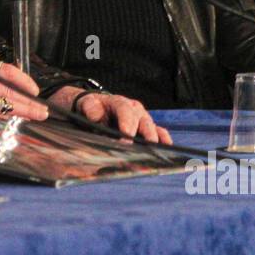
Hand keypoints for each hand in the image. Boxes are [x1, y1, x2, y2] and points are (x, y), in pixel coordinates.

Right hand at [0, 60, 46, 119]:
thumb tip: (15, 87)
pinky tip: (16, 121)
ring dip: (22, 111)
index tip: (34, 90)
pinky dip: (6, 119)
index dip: (23, 80)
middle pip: (7, 90)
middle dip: (28, 101)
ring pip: (2, 105)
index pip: (5, 70)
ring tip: (35, 115)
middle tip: (42, 108)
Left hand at [52, 87, 170, 143]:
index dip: (127, 124)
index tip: (126, 137)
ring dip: (155, 140)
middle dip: (145, 135)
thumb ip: (90, 108)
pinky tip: (167, 148)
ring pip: (152, 128)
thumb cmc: (92, 107)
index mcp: (120, 102)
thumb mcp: (87, 104)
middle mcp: (135, 109)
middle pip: (143, 121)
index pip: (125, 111)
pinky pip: (159, 132)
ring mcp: (143, 119)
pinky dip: (163, 139)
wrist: (96, 108)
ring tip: (158, 152)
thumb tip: (95, 116)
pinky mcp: (147, 128)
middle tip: (145, 148)